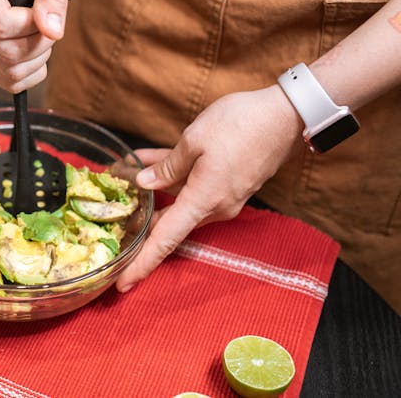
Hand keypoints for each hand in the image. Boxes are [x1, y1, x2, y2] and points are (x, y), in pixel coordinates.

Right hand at [0, 0, 70, 92]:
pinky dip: (33, 70)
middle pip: (4, 50)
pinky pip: (11, 82)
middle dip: (39, 41)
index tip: (42, 9)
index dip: (30, 23)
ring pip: (9, 69)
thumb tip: (52, 30)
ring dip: (38, 55)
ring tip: (40, 30)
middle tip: (48, 20)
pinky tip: (33, 45)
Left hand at [116, 85, 303, 290]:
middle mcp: (215, 207)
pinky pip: (193, 185)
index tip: (122, 285)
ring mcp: (224, 196)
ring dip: (153, 193)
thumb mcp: (194, 140)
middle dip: (140, 226)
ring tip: (121, 179)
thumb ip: (168, 166)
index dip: (142, 263)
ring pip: (179, 201)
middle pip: (170, 224)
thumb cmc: (241, 124)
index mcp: (203, 201)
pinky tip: (146, 160)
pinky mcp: (229, 182)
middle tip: (112, 231)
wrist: (288, 115)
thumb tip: (146, 183)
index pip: (166, 241)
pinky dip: (172, 175)